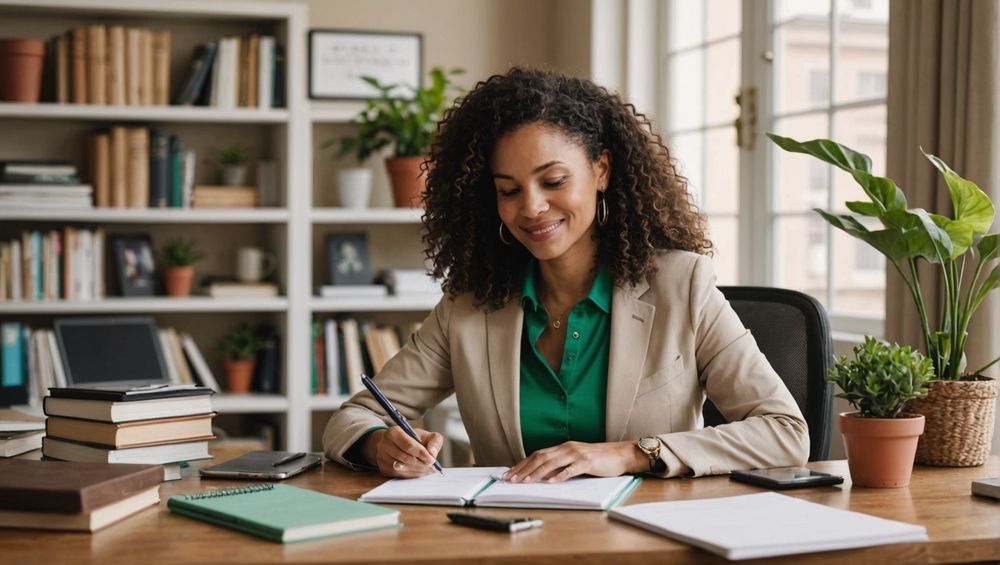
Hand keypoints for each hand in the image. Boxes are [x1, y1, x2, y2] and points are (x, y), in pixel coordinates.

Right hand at [363, 427, 442, 477]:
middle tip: (432, 466)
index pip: (408, 445)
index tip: (431, 459)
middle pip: (405, 458)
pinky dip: (412, 475)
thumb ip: (433, 441)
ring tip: (428, 469)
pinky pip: (399, 475)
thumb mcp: (425, 435)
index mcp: (393, 432)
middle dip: (421, 464)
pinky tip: (420, 472)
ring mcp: (382, 458)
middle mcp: (384, 444)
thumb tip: (432, 453)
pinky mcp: (383, 469)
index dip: (421, 453)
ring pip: (402, 468)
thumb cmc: (412, 439)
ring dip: (418, 470)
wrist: (395, 444)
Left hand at [501, 441, 647, 482]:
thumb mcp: (576, 459)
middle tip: (511, 479)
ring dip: (536, 473)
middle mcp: (567, 448)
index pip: (537, 455)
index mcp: (563, 447)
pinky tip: (551, 481)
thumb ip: (561, 464)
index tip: (509, 474)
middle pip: (540, 457)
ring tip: (525, 481)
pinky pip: (571, 469)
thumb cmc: (598, 459)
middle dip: (523, 469)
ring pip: (552, 462)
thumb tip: (541, 475)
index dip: (522, 464)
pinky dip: (560, 475)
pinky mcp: (588, 462)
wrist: (620, 454)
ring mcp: (577, 454)